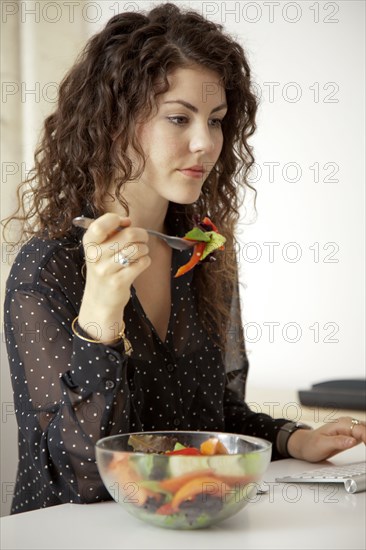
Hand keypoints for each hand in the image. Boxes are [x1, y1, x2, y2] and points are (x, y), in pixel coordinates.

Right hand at [78, 213, 150, 341]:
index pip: (99, 225)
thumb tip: (127, 221)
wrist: (100, 299)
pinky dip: (145, 261)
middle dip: (141, 234)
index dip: (116, 220)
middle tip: (142, 238)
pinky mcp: (119, 282)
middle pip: (129, 235)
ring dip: (144, 249)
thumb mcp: (100, 248)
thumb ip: (111, 232)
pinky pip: (141, 263)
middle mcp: (95, 256)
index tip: (125, 223)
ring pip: (137, 249)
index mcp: (89, 243)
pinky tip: (139, 264)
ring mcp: (106, 270)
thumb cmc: (105, 268)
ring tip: (141, 252)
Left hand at [287, 416, 365, 462]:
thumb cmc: (310, 444)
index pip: (360, 430)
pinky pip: (364, 435)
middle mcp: (346, 424)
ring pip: (365, 430)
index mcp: (340, 424)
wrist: (303, 444)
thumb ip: (338, 442)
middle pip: (365, 429)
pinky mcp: (350, 435)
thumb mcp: (321, 444)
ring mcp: (349, 429)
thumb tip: (352, 440)